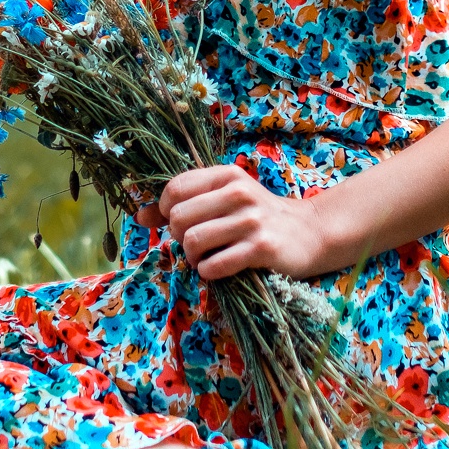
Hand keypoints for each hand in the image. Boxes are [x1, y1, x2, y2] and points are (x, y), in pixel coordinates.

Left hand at [134, 164, 340, 280]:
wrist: (310, 233)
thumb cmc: (258, 217)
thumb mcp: (225, 199)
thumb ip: (184, 203)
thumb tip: (139, 217)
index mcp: (227, 176)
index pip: (175, 189)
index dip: (166, 211)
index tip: (180, 223)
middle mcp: (238, 193)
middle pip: (178, 218)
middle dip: (179, 238)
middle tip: (196, 244)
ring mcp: (251, 221)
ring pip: (193, 242)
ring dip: (193, 258)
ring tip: (206, 258)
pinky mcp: (261, 249)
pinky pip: (214, 265)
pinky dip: (208, 272)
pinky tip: (219, 269)